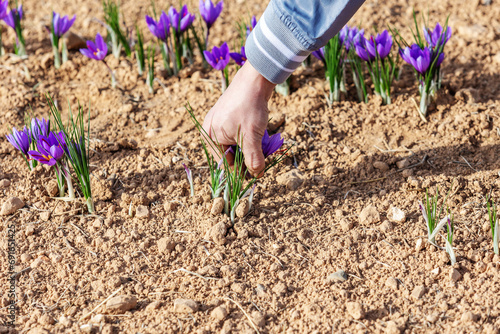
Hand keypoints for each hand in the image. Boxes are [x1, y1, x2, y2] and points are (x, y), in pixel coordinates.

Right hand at [202, 61, 275, 176]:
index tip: (257, 174)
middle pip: (230, 154)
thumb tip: (257, 175)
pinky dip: (250, 138)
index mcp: (210, 137)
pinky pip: (238, 135)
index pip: (225, 163)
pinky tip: (260, 135)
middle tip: (264, 159)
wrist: (255, 78)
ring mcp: (220, 123)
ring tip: (264, 146)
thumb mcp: (251, 136)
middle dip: (247, 158)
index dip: (241, 171)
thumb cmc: (249, 106)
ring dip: (250, 148)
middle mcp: (211, 131)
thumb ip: (253, 158)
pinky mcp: (229, 117)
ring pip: (236, 145)